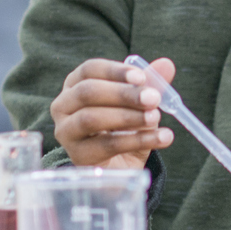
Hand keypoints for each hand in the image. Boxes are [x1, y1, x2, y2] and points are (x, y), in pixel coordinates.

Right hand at [49, 57, 177, 168]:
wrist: (119, 165)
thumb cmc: (124, 127)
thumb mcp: (140, 104)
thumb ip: (151, 84)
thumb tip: (167, 64)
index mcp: (76, 84)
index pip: (90, 69)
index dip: (115, 71)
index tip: (142, 77)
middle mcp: (63, 105)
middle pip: (88, 92)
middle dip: (123, 94)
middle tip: (153, 98)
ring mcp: (66, 131)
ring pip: (91, 119)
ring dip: (128, 117)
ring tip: (155, 118)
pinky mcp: (77, 155)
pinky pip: (107, 146)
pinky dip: (138, 140)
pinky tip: (161, 138)